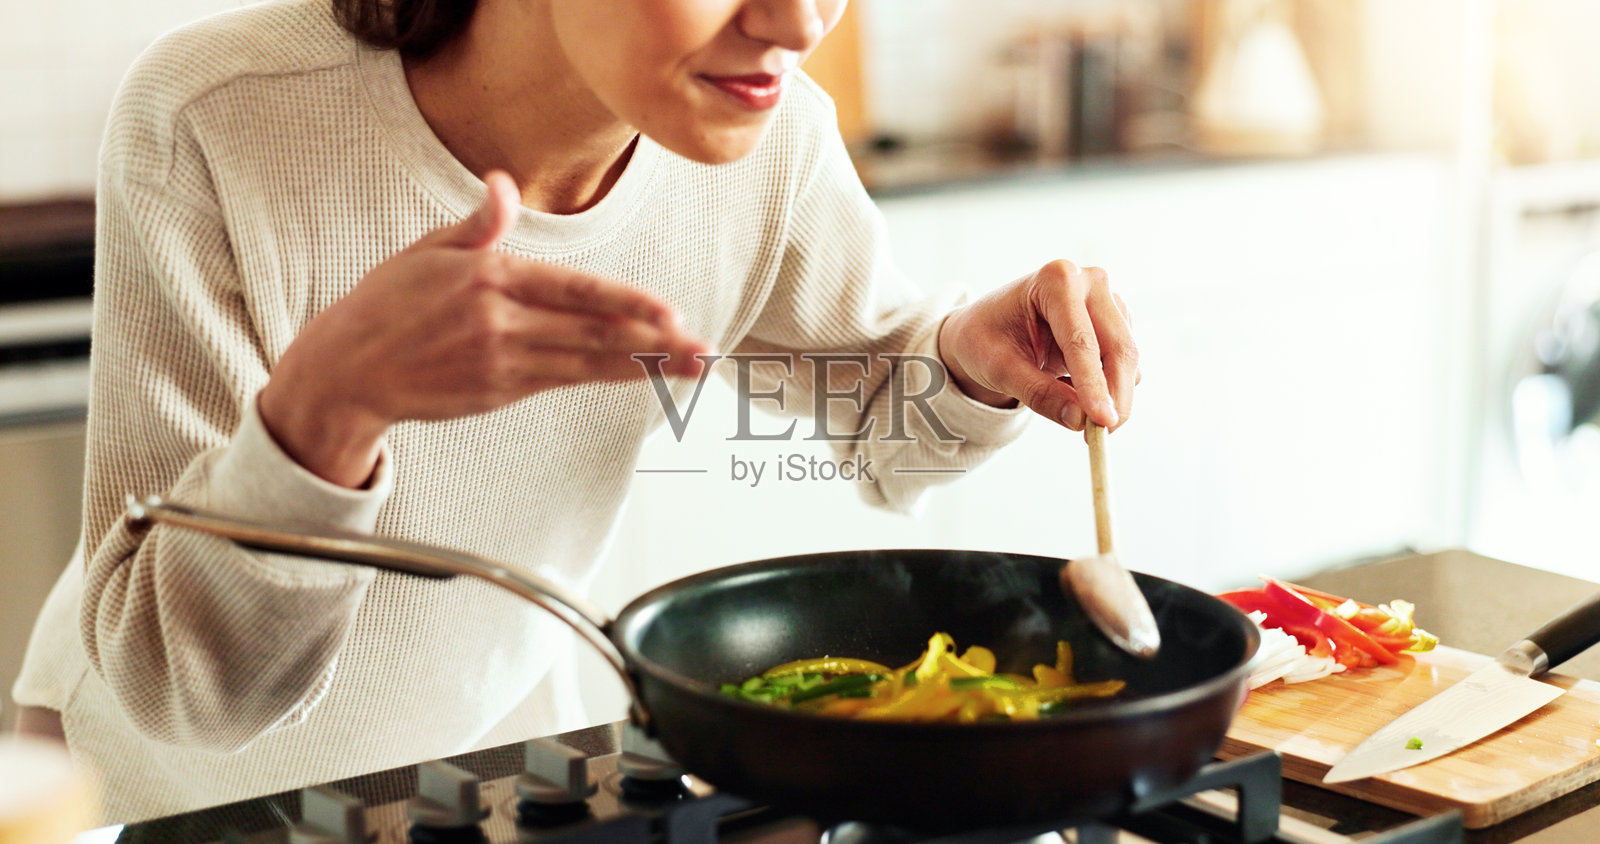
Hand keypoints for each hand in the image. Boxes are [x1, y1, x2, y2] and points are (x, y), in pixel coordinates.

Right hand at [259, 171, 708, 486]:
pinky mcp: (499, 391)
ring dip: (643, 367)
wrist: (346, 371)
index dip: (627, 303)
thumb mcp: (427, 250)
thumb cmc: (386, 305)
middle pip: (591, 332)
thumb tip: (504, 185)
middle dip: (653, 342)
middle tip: (701, 349)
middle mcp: (500, 322)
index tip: (669, 312)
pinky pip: (564, 381)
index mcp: (489, 278)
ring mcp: (501, 362)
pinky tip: (640, 376)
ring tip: (689, 368)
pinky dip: (606, 377)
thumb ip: (479, 225)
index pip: (574, 290)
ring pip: (587, 363)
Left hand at [937, 260, 1136, 431]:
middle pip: (1118, 348)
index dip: (1093, 385)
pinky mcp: (1119, 321)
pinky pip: (1127, 364)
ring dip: (1113, 396)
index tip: (1101, 423)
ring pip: (1128, 359)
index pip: (1081, 341)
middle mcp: (1090, 281)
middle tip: (1100, 438)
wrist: (988, 327)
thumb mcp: (999, 369)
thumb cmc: (986, 339)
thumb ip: (1038, 393)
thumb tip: (1079, 420)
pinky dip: (1110, 388)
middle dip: (1113, 397)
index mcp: (1056, 279)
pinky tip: (1077, 390)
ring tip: (1077, 416)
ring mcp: (1110, 299)